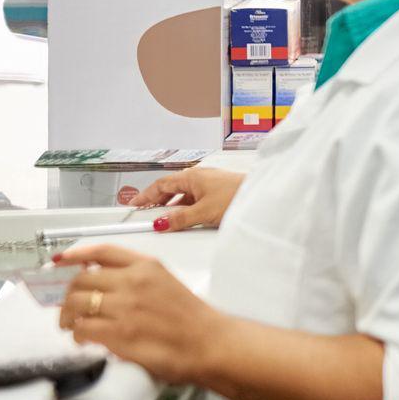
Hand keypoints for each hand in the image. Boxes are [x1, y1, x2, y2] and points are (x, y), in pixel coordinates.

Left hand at [56, 244, 226, 386]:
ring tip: (73, 326)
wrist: (211, 343)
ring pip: (76, 304)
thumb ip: (137, 279)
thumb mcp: (167, 283)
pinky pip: (82, 328)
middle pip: (81, 280)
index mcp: (148, 267)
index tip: (60, 261)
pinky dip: (78, 335)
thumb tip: (101, 286)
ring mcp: (125, 307)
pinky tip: (85, 339)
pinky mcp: (119, 333)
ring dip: (68, 317)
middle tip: (69, 308)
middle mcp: (134, 282)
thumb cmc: (193, 319)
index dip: (75, 255)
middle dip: (68, 295)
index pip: (102, 252)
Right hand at [126, 167, 245, 231]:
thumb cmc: (237, 196)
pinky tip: (185, 217)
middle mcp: (200, 177)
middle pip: (172, 188)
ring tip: (163, 218)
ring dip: (172, 205)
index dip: (146, 194)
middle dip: (157, 200)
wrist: (264, 196)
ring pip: (184, 194)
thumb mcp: (204, 211)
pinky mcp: (219, 192)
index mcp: (193, 176)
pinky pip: (196, 198)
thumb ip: (180, 218)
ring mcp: (211, 184)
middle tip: (144, 213)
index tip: (134, 204)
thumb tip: (161, 223)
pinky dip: (186, 207)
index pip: (162, 184)